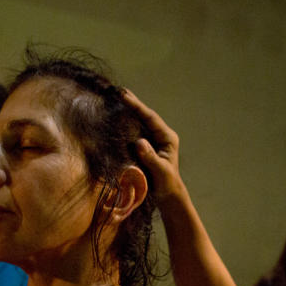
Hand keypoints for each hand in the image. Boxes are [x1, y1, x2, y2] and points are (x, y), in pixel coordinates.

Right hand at [122, 89, 187, 204]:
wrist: (168, 195)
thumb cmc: (166, 184)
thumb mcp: (160, 171)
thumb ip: (151, 157)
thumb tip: (139, 142)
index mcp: (167, 138)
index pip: (151, 118)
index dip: (137, 106)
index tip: (125, 96)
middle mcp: (161, 135)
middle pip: (145, 116)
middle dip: (132, 103)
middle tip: (118, 90)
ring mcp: (154, 140)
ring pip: (140, 122)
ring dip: (128, 111)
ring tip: (116, 98)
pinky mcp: (147, 146)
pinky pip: (136, 131)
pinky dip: (127, 122)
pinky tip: (117, 115)